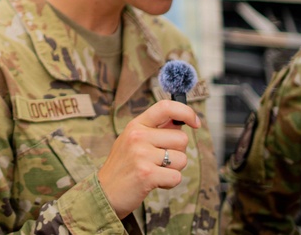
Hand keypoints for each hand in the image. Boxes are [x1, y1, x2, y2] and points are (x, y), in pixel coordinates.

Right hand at [97, 99, 200, 217]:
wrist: (104, 192)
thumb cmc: (123, 166)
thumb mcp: (133, 141)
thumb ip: (154, 131)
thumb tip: (181, 122)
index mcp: (136, 125)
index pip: (165, 108)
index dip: (186, 112)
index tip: (196, 122)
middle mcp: (138, 136)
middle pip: (181, 139)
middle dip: (178, 153)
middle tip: (159, 161)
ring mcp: (141, 155)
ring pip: (182, 159)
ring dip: (174, 169)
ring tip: (154, 171)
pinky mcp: (147, 174)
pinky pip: (176, 177)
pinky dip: (169, 183)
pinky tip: (154, 182)